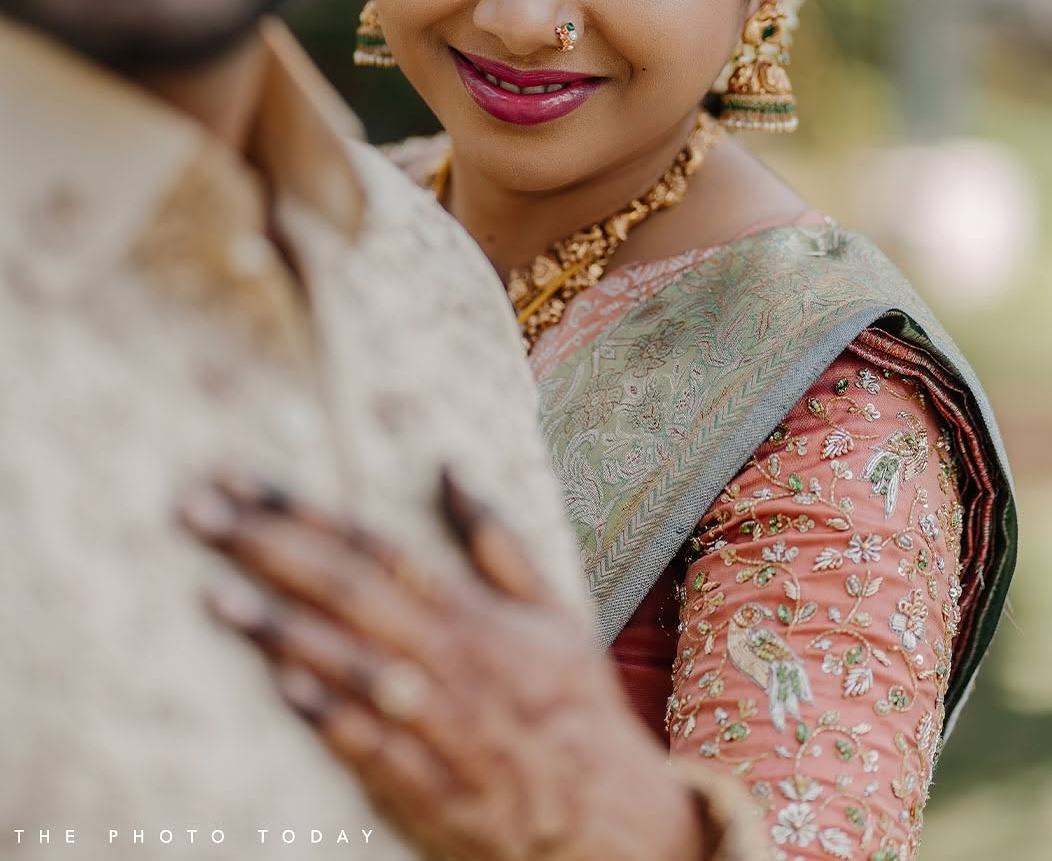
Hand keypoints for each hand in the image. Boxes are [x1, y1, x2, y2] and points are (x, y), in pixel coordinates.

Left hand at [178, 469, 708, 860]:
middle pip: (345, 590)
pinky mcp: (426, 786)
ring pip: (347, 663)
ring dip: (279, 627)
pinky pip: (368, 746)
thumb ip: (493, 539)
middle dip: (267, 547)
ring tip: (214, 593)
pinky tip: (282, 687)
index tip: (239, 478)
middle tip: (197, 512)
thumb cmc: (575, 706)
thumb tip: (447, 469)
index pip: (372, 543)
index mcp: (470, 610)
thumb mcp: (552, 610)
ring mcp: (434, 724)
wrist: (611, 823)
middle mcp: (445, 658)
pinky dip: (327, 716)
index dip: (302, 509)